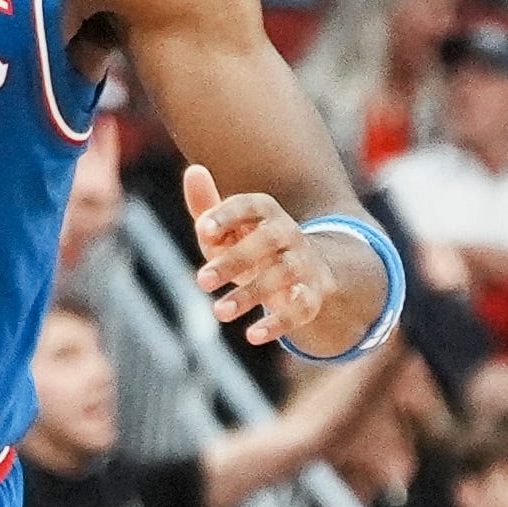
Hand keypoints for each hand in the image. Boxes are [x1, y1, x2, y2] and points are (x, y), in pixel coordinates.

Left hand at [184, 164, 335, 346]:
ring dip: (251, 294)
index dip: (228, 214)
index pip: (252, 205)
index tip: (202, 229)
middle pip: (268, 241)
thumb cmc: (251, 246)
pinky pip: (302, 308)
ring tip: (219, 312)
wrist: (307, 272)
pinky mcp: (313, 296)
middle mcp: (289, 234)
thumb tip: (194, 171)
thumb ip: (208, 207)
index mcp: (267, 213)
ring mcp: (304, 265)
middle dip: (235, 260)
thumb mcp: (229, 230)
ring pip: (284, 275)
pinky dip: (279, 323)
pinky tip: (252, 335)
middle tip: (201, 281)